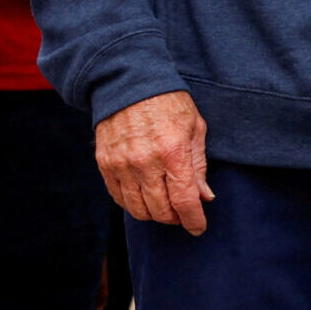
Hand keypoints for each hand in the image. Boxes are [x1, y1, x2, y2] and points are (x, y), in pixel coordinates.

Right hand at [96, 92, 215, 234]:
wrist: (129, 82)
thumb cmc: (168, 102)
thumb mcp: (195, 127)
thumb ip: (199, 165)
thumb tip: (205, 197)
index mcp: (173, 152)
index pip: (184, 201)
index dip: (193, 220)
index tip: (198, 227)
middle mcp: (145, 162)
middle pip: (161, 211)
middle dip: (176, 218)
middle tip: (183, 211)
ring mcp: (122, 165)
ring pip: (138, 210)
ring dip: (154, 214)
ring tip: (164, 205)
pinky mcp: (106, 164)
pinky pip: (119, 198)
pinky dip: (133, 204)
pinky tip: (144, 196)